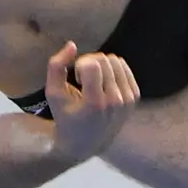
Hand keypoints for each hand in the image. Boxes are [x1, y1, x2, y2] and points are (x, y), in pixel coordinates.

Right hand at [45, 42, 140, 160]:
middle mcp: (116, 101)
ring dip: (101, 66)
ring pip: (116, 60)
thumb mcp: (53, 94)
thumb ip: (56, 66)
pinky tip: (103, 84)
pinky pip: (124, 67)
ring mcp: (127, 100)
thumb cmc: (66, 116)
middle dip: (90, 63)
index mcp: (95, 103)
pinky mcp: (134, 97)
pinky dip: (112, 70)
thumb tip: (72, 45)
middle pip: (104, 60)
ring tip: (93, 82)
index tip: (76, 78)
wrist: (87, 143)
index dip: (81, 64)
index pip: (93, 65)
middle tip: (83, 80)